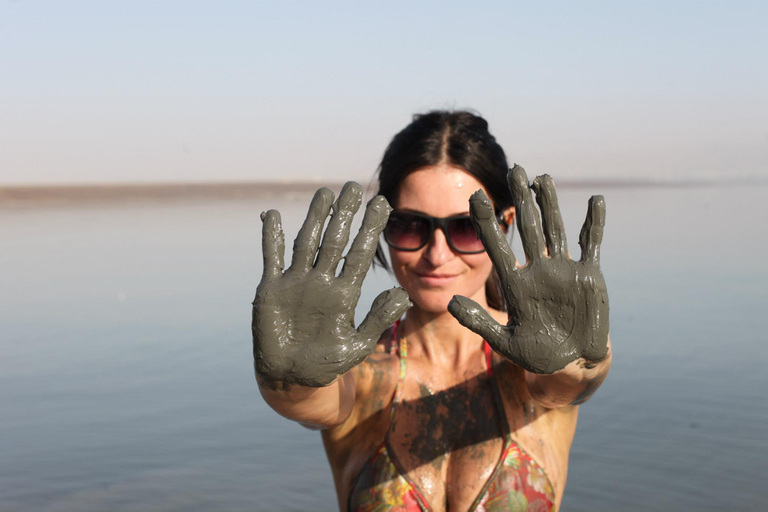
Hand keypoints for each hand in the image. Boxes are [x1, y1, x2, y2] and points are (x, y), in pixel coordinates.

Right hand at [253, 182, 411, 386]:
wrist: (291, 379)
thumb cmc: (326, 364)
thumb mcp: (358, 344)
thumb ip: (378, 319)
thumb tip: (403, 293)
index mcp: (344, 293)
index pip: (360, 253)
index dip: (370, 228)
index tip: (382, 203)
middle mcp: (322, 281)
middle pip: (335, 240)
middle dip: (344, 214)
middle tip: (353, 186)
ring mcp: (296, 282)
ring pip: (307, 242)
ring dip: (314, 218)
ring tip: (324, 193)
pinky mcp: (271, 289)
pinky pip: (272, 257)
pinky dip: (270, 237)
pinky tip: (272, 214)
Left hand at [448, 165, 608, 373]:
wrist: (573, 362)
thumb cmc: (538, 354)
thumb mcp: (505, 342)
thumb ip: (479, 322)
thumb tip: (449, 302)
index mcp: (516, 284)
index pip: (497, 247)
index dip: (486, 222)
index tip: (474, 197)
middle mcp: (538, 270)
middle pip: (528, 228)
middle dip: (522, 200)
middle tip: (514, 170)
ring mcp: (563, 270)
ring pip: (555, 229)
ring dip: (550, 203)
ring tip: (542, 177)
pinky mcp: (588, 275)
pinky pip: (591, 243)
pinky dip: (593, 223)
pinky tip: (595, 200)